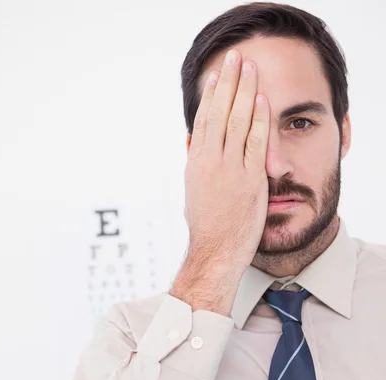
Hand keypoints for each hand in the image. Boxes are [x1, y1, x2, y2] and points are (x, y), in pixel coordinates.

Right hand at [184, 49, 269, 268]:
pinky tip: (261, 100)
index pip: (203, 119)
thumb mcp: (192, 191)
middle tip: (235, 57)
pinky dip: (258, 120)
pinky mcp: (249, 180)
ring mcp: (230, 170)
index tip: (216, 74)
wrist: (215, 250)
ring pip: (236, 121)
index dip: (211, 94)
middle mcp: (210, 161)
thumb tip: (191, 140)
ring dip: (244, 91)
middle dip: (228, 82)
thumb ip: (193, 163)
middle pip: (219, 112)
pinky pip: (254, 143)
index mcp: (195, 162)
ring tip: (249, 67)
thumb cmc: (205, 225)